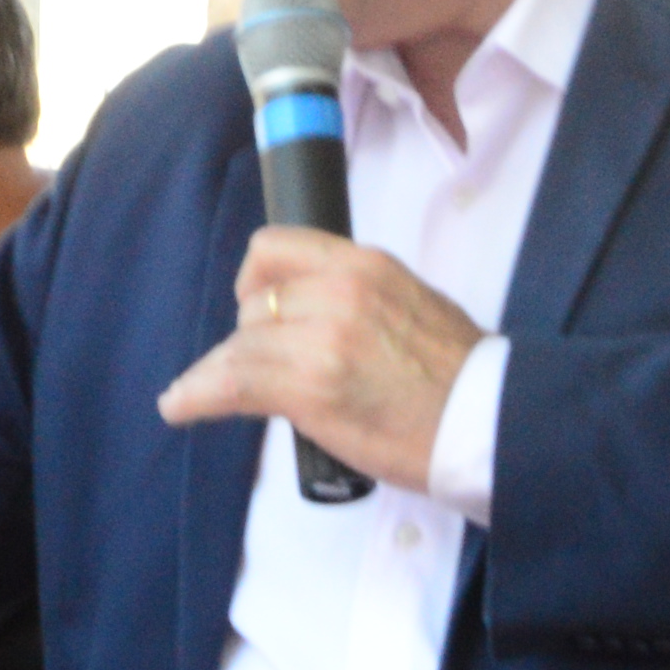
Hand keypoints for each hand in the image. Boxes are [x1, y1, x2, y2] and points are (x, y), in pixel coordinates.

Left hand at [156, 227, 484, 490]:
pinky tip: (179, 406)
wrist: (491, 421)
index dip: (253, 279)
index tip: (254, 303)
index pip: (275, 248)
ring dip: (222, 372)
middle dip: (250, 337)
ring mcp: (323, 338)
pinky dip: (196, 396)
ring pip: (240, 345)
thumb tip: (308, 311)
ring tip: (202, 393)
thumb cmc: (461, 376)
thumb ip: (357, 296)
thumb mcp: (411, 302)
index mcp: (365, 264)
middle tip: (264, 367)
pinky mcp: (311, 387)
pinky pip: (231, 382)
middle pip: (254, 304)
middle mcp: (340, 291)